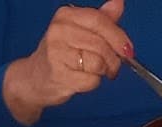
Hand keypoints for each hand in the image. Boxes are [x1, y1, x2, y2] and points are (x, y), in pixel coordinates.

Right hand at [2, 0, 130, 125]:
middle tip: (112, 67)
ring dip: (103, 72)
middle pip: (102, 45)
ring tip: (95, 73)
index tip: (127, 50)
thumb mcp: (80, 31)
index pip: (100, 21)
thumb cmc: (60, 54)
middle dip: (113, 60)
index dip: (118, 37)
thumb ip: (102, 19)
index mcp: (66, 15)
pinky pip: (90, 81)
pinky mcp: (58, 74)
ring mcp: (56, 53)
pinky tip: (82, 80)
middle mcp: (58, 30)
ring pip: (98, 64)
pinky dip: (92, 84)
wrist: (33, 78)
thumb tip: (119, 2)